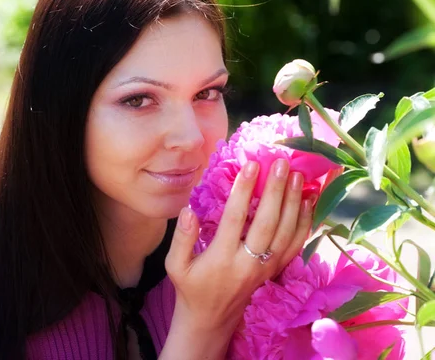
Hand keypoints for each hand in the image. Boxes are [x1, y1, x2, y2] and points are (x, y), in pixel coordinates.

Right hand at [165, 158, 313, 335]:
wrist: (210, 319)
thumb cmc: (191, 287)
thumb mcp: (175, 266)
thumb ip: (181, 238)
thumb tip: (188, 210)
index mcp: (221, 258)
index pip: (235, 219)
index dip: (243, 191)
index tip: (250, 166)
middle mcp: (247, 262)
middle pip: (266, 223)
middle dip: (275, 191)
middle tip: (281, 163)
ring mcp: (265, 268)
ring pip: (285, 232)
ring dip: (293, 202)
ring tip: (297, 175)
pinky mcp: (274, 271)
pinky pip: (294, 245)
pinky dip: (304, 222)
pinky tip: (308, 201)